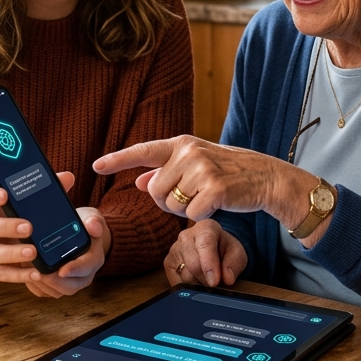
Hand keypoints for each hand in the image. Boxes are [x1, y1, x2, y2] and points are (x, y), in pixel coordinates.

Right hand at [0, 174, 74, 287]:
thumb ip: (37, 192)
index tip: (5, 194)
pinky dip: (16, 275)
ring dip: (11, 253)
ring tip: (33, 252)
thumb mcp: (11, 204)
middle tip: (29, 227)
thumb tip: (67, 178)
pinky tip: (35, 273)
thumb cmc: (0, 218)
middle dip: (5, 227)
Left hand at [23, 207, 109, 298]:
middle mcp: (83, 276)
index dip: (74, 270)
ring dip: (40, 283)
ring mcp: (69, 282)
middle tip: (38, 271)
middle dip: (52, 281)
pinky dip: (34, 285)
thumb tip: (93, 226)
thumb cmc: (84, 225)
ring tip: (27, 268)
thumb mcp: (91, 218)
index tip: (62, 270)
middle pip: (69, 287)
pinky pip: (45, 292)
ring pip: (55, 291)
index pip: (85, 268)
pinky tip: (25, 272)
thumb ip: (93, 221)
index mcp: (93, 260)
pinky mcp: (56, 286)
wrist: (78, 233)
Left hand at [93, 136, 315, 229]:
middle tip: (191, 196)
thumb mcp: (195, 165)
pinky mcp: (215, 189)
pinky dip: (200, 216)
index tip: (96, 166)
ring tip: (205, 197)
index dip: (118, 159)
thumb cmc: (227, 172)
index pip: (144, 150)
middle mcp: (189, 152)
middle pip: (155, 191)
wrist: (264, 177)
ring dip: (184, 210)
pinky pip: (190, 214)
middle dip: (167, 201)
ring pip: (171, 205)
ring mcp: (202, 169)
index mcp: (181, 144)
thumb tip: (140, 181)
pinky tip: (216, 205)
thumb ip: (166, 171)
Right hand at [164, 220, 247, 287]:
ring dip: (199, 284)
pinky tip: (197, 282)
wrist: (215, 250)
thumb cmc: (226, 251)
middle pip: (193, 265)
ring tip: (207, 279)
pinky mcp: (168, 263)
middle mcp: (186, 235)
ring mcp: (174, 249)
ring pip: (185, 276)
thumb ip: (234, 265)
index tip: (215, 282)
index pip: (204, 245)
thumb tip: (227, 279)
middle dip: (207, 279)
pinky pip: (177, 283)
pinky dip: (188, 288)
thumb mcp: (237, 255)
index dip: (209, 264)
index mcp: (205, 227)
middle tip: (216, 283)